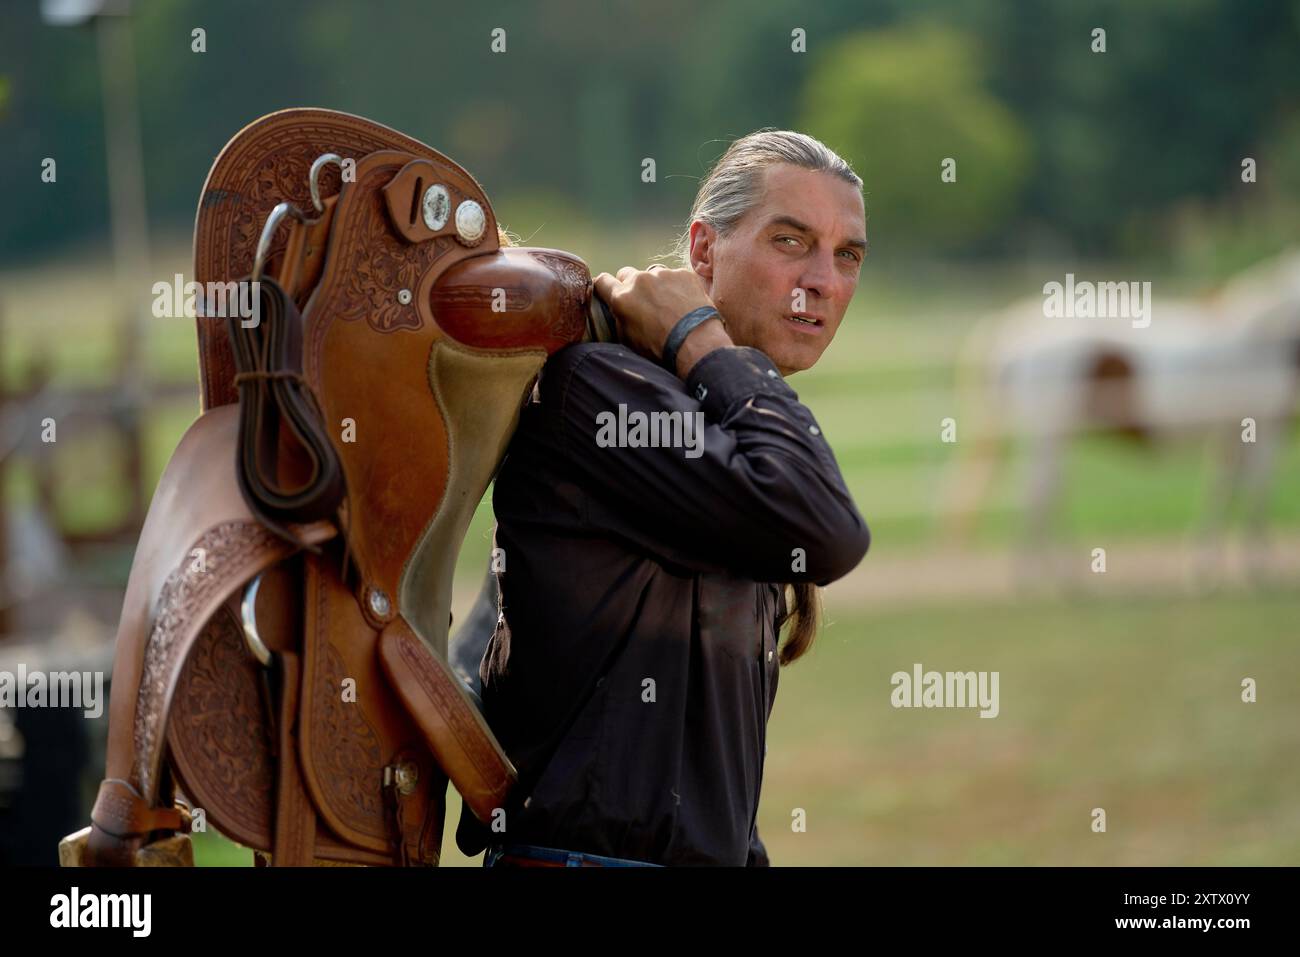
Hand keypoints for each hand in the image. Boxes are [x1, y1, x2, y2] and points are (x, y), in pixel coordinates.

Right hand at [593, 265, 725, 370]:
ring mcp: (662, 274)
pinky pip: (674, 276)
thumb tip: (618, 310)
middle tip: (640, 301)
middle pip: (626, 273)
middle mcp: (639, 280)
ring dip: (655, 285)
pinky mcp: (683, 273)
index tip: (606, 290)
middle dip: (629, 285)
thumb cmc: (660, 347)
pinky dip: (676, 287)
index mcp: (622, 297)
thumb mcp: (629, 339)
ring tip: (667, 304)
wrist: (695, 341)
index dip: (603, 286)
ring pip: (652, 274)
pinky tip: (684, 303)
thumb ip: (620, 318)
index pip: (602, 281)